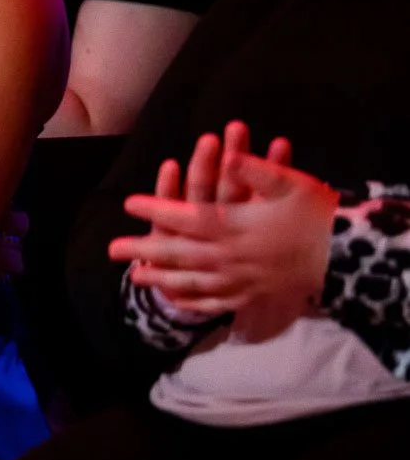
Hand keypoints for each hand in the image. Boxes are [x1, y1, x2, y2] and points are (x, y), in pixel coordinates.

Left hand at [109, 122, 333, 339]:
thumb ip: (257, 171)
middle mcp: (229, 256)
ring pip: (190, 281)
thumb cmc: (319, 217)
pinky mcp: (252, 295)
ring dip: (161, 279)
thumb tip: (229, 157)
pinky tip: (178, 301)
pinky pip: (216, 302)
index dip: (155, 208)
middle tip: (112, 249)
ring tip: (136, 277)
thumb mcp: (292, 185)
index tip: (128, 204)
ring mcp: (239, 280)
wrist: (346, 259)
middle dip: (143, 249)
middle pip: (177, 253)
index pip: (185, 216)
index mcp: (234, 227)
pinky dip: (194, 301)